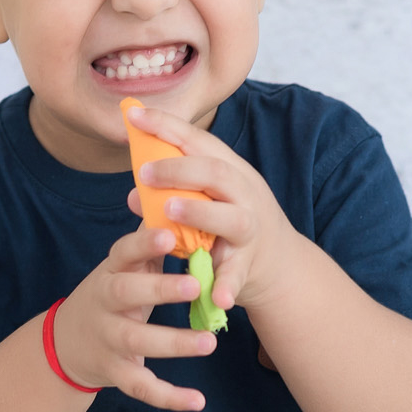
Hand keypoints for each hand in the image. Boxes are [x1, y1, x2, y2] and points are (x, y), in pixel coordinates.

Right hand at [52, 223, 218, 410]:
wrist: (67, 342)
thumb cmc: (113, 292)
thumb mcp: (124, 266)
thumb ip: (149, 241)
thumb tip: (177, 195)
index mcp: (111, 271)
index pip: (123, 252)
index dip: (143, 244)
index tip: (168, 235)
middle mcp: (105, 303)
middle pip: (126, 293)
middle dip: (160, 290)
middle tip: (196, 286)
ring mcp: (107, 339)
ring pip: (137, 342)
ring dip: (174, 343)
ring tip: (210, 342)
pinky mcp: (114, 371)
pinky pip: (141, 386)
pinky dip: (168, 397)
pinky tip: (198, 401)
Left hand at [125, 102, 300, 313]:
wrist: (278, 263)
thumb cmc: (227, 222)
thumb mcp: (203, 200)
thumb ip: (170, 194)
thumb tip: (132, 194)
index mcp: (228, 170)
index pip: (197, 140)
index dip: (166, 125)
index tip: (133, 114)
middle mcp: (243, 194)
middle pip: (216, 172)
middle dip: (179, 168)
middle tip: (145, 172)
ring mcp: (250, 229)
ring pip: (231, 217)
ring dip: (200, 211)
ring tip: (171, 210)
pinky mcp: (250, 265)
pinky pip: (238, 274)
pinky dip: (227, 285)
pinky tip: (216, 297)